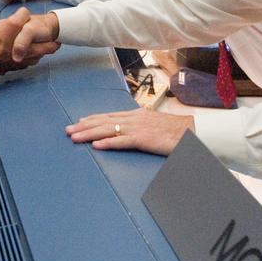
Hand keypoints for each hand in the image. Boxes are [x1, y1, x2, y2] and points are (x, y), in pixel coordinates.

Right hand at [0, 7, 57, 73]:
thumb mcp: (11, 22)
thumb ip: (22, 16)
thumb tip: (25, 13)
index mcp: (32, 51)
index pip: (50, 48)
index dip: (55, 42)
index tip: (57, 39)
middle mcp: (26, 61)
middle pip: (40, 55)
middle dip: (42, 48)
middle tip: (43, 41)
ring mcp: (16, 66)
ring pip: (28, 60)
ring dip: (29, 53)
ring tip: (28, 46)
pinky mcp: (5, 68)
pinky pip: (15, 62)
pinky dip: (16, 57)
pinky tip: (10, 52)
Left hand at [65, 108, 194, 155]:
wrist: (194, 130)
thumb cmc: (176, 130)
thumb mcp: (154, 125)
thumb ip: (140, 127)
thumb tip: (128, 132)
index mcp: (136, 115)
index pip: (109, 116)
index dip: (92, 119)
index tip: (78, 122)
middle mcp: (134, 118)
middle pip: (103, 121)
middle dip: (83, 126)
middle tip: (67, 130)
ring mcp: (138, 128)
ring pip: (108, 129)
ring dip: (89, 134)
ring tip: (74, 137)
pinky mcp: (144, 139)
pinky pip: (122, 141)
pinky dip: (108, 143)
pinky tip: (96, 145)